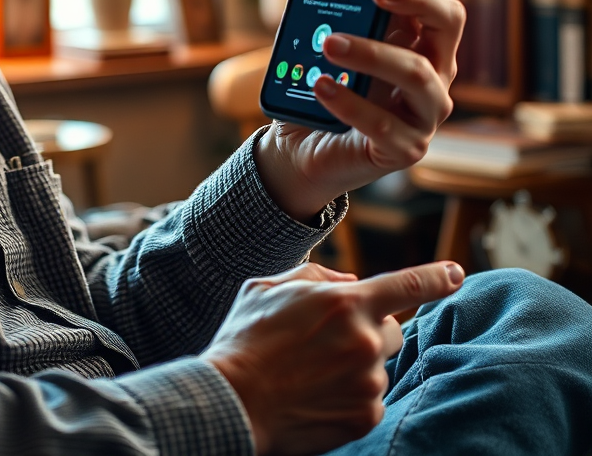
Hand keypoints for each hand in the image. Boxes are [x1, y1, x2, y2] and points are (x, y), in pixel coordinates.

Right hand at [204, 260, 464, 455]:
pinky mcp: (366, 416)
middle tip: (331, 341)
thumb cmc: (246, 338)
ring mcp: (368, 381)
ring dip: (357, 365)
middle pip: (393, 330)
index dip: (437, 277)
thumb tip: (352, 283)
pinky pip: (371, 398)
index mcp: (344, 302)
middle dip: (370, 330)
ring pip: (379, 366)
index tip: (457, 273)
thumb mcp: (269, 288)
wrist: (233, 401)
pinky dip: (351, 395)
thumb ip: (316, 279)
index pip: (407, 285)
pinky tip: (317, 394)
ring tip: (313, 372)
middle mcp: (365, 340)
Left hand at [256, 0, 463, 220]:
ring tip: (329, 43)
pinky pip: (385, 124)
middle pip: (447, 24)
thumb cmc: (318, 86)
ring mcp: (425, 112)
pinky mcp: (405, 148)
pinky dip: (350, 103)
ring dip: (373, 53)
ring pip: (418, 74)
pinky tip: (321, 86)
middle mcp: (433, 72)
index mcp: (418, 40)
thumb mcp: (310, 37)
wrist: (300, 149)